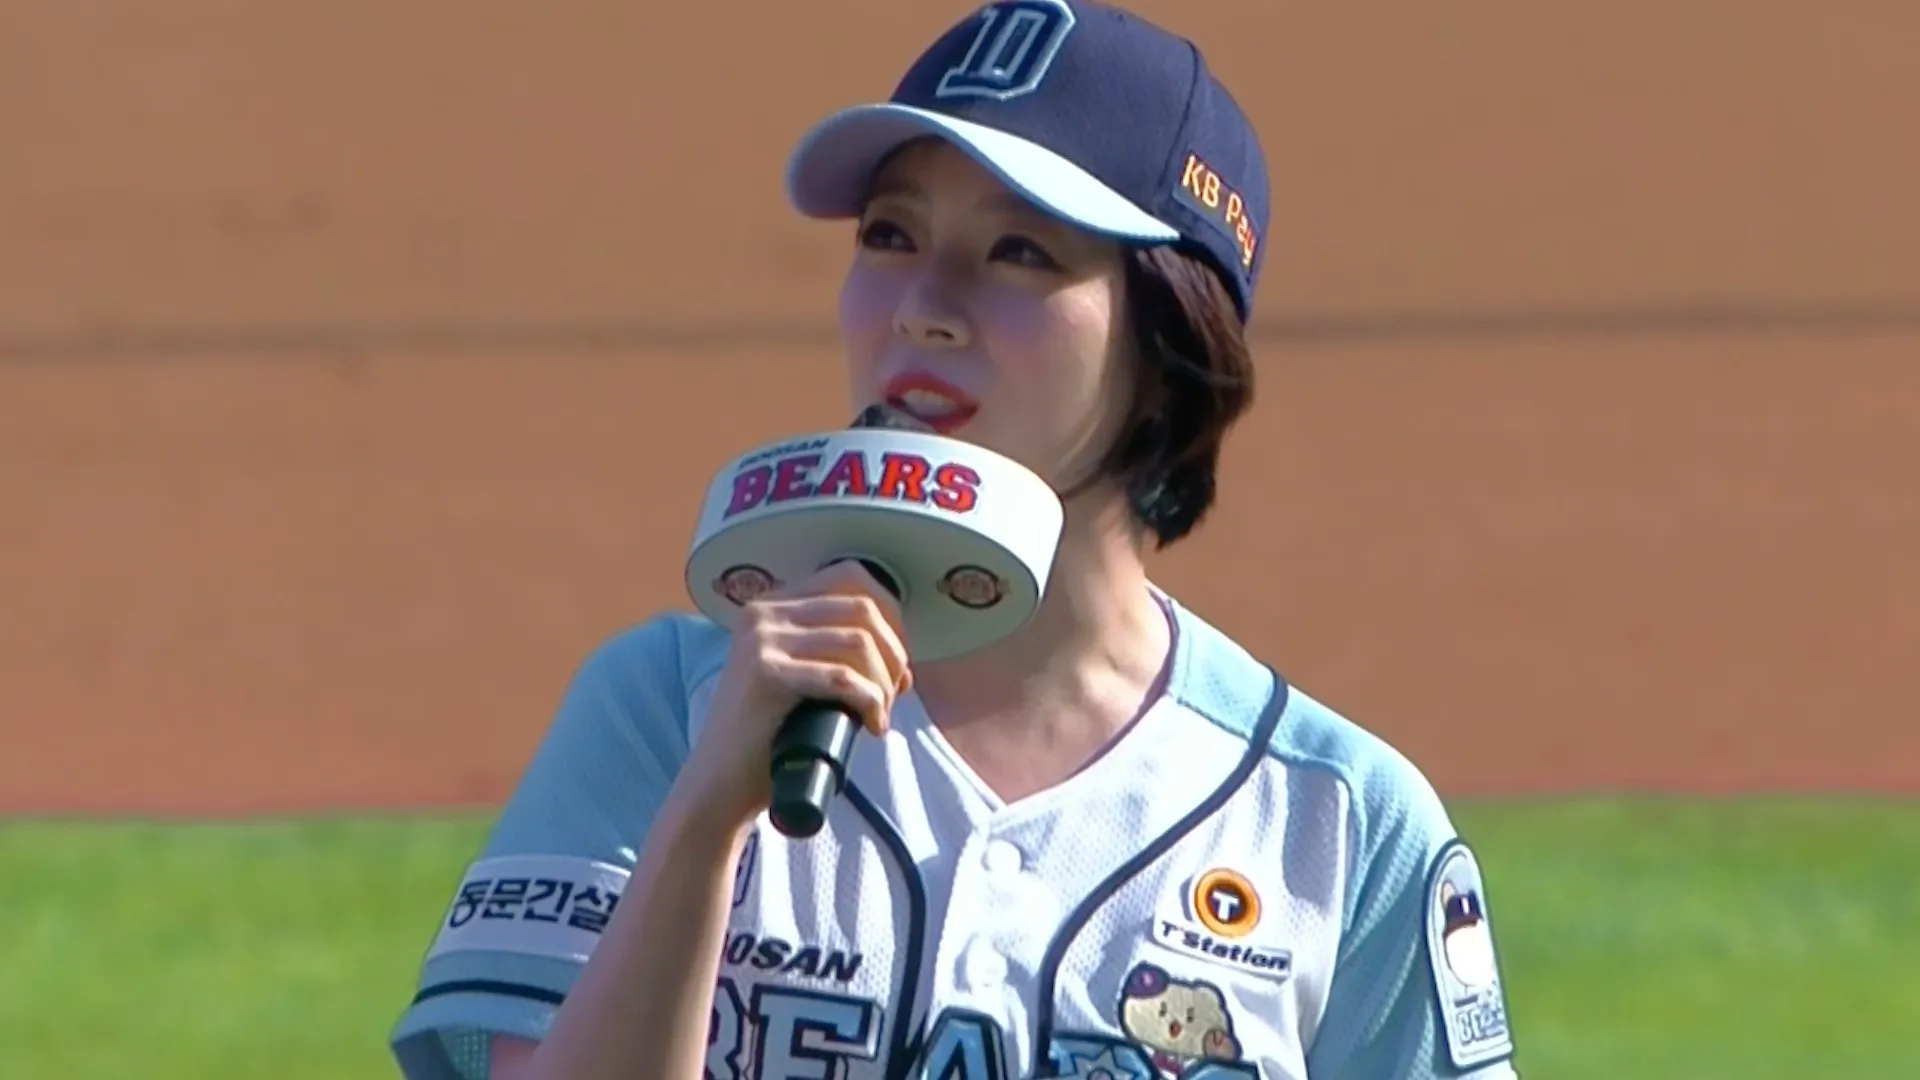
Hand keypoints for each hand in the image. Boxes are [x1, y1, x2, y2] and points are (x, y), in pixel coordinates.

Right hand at [673, 561, 910, 833]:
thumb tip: (901, 664)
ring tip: (879, 714)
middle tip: (894, 694)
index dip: (890, 614)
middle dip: (893, 653)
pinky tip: (872, 725)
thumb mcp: (802, 678)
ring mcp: (761, 641)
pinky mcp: (766, 674)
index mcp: (772, 606)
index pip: (850, 576)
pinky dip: (870, 701)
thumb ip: (836, 655)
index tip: (897, 660)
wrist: (721, 782)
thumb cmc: (769, 737)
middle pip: (861, 608)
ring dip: (883, 682)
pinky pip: (841, 678)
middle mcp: (763, 613)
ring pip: (858, 642)